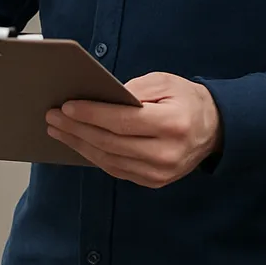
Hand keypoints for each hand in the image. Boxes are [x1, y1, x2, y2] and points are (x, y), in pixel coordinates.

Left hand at [45, 72, 220, 187]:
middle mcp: (166, 153)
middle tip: (52, 116)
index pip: (122, 121)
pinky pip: (116, 170)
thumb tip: (99, 97)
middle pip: (110, 143)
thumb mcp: (165, 82)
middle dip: (76, 129)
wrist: (214, 130)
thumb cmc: (186, 100)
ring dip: (79, 145)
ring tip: (57, 130)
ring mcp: (160, 173)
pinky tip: (78, 143)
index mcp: (171, 125)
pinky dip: (93, 156)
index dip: (91, 114)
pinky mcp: (154, 182)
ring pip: (109, 160)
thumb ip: (134, 89)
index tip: (66, 106)